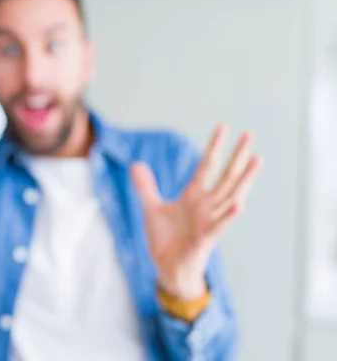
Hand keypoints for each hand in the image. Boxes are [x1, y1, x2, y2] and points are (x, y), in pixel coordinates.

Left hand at [131, 125, 261, 299]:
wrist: (167, 268)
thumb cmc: (167, 239)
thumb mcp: (152, 208)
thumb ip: (146, 187)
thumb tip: (136, 164)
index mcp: (194, 196)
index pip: (207, 166)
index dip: (214, 146)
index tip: (224, 126)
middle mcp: (206, 205)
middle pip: (226, 176)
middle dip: (237, 155)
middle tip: (250, 133)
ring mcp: (209, 221)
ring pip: (231, 196)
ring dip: (244, 179)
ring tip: (257, 159)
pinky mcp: (205, 239)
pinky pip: (219, 225)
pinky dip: (228, 215)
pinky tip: (239, 203)